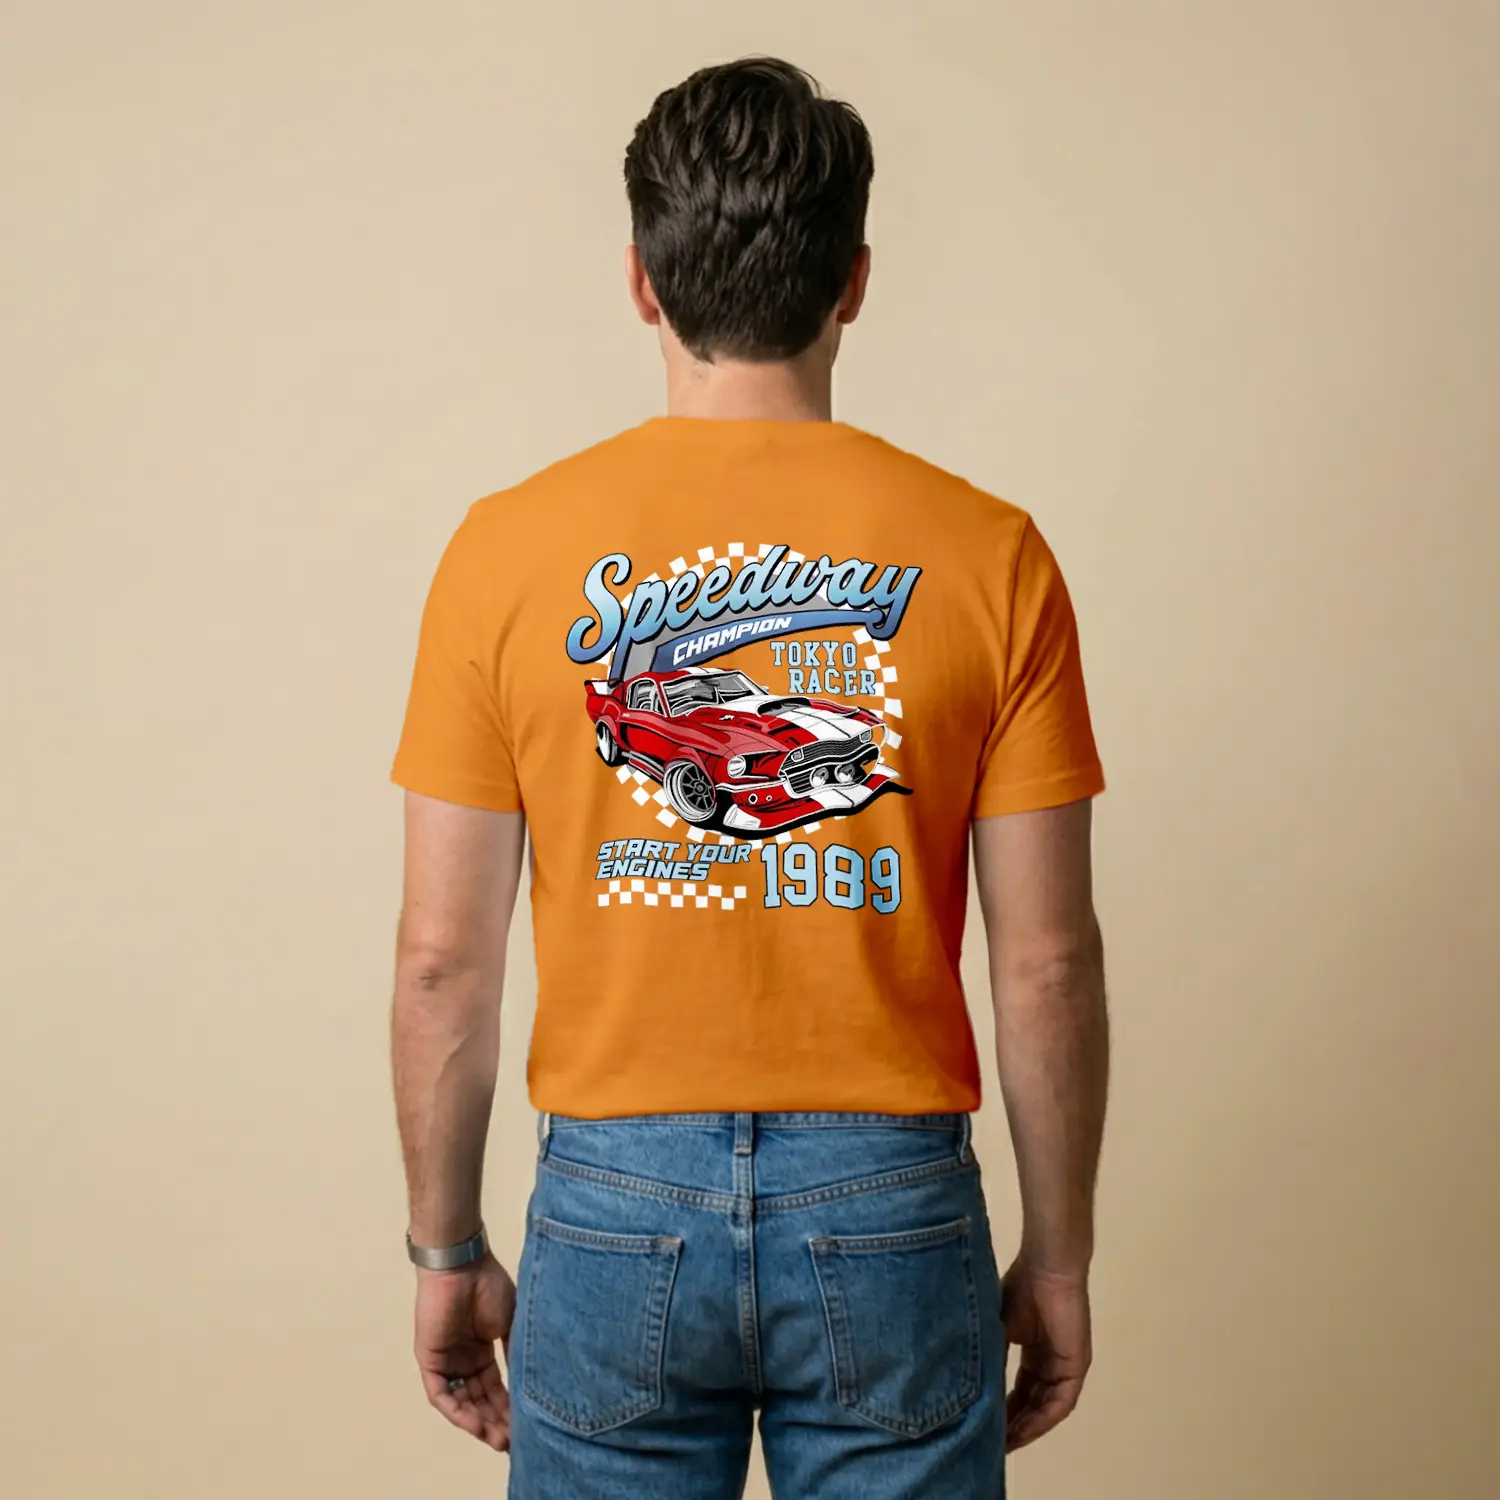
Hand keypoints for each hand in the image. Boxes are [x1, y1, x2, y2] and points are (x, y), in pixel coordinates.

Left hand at [414, 1253, 516, 1450]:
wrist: (464, 1265)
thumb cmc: (489, 1286)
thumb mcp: (511, 1323)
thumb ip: (515, 1353)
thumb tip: (530, 1384)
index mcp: (482, 1349)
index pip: (495, 1388)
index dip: (509, 1408)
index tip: (526, 1426)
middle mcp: (463, 1359)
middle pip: (479, 1399)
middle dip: (496, 1421)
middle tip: (513, 1441)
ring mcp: (446, 1360)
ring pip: (461, 1401)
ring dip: (479, 1422)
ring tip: (499, 1439)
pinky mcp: (429, 1360)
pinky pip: (441, 1394)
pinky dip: (457, 1411)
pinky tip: (475, 1425)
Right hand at [1001, 1259, 1091, 1451]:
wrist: (1046, 1268)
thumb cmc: (1021, 1288)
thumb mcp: (998, 1327)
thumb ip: (992, 1356)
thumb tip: (970, 1387)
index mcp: (1033, 1351)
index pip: (1018, 1390)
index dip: (1002, 1409)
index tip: (982, 1426)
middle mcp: (1050, 1364)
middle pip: (1031, 1404)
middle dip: (1012, 1425)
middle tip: (990, 1443)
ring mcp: (1065, 1367)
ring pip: (1045, 1408)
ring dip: (1026, 1427)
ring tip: (1004, 1443)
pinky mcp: (1076, 1367)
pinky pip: (1060, 1403)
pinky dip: (1042, 1419)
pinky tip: (1023, 1430)